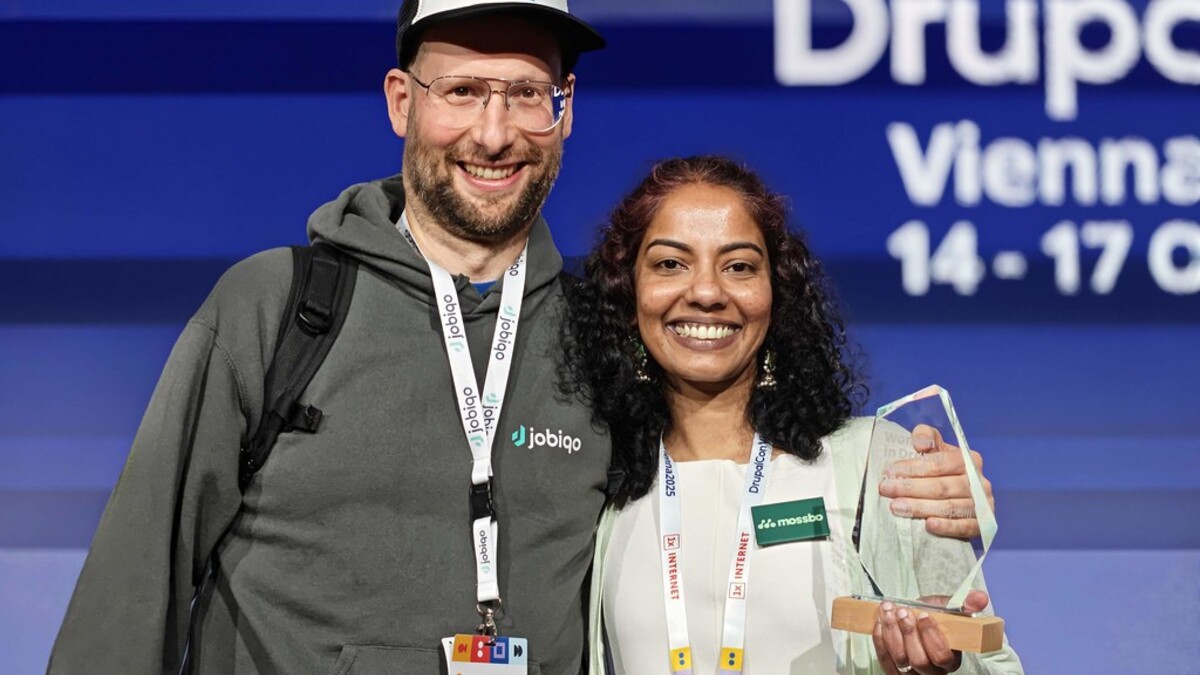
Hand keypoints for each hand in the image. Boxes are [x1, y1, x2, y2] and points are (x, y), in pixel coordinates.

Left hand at [872, 591, 988, 673]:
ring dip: (891, 633)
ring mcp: (912, 673)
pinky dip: (880, 640)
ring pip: (900, 660)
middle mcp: (932, 671)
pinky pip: (885, 660)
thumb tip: (980, 597)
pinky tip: (880, 623)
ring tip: (888, 612)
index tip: (923, 614)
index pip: (942, 655)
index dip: (931, 636)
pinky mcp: (894, 670)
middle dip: (909, 633)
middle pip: (919, 660)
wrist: (915, 620)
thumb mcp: (950, 608)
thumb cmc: (934, 617)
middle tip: (902, 611)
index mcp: (950, 660)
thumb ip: (965, 603)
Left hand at [878, 424, 993, 538]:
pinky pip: (964, 527)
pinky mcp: (981, 525)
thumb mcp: (935, 448)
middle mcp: (978, 482)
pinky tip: (929, 525)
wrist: (956, 496)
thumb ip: (926, 437)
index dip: (913, 468)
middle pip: (942, 486)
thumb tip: (919, 442)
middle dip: (911, 488)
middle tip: (886, 490)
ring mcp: (982, 505)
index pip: (939, 463)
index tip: (889, 472)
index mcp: (968, 460)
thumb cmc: (941, 470)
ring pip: (951, 507)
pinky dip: (947, 526)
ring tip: (897, 508)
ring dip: (922, 507)